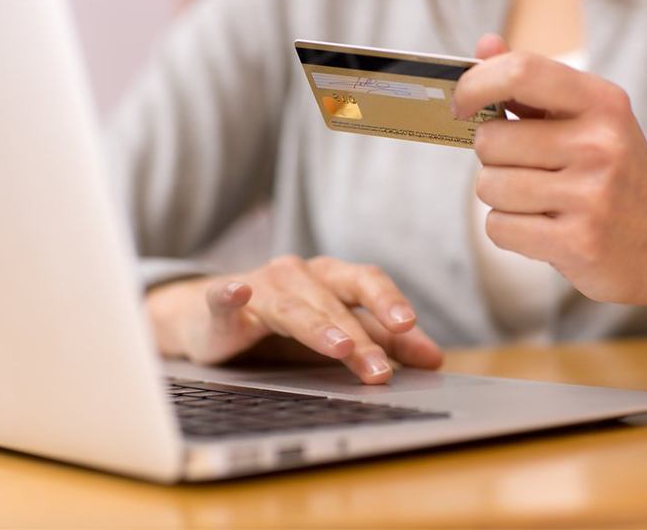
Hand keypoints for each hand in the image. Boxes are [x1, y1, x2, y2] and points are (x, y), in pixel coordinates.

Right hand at [146, 256, 442, 383]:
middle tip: (381, 370)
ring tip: (342, 348)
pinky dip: (231, 294)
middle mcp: (299, 276)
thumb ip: (384, 342)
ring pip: (293, 307)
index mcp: (331, 279)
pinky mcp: (221, 306)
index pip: (366, 282)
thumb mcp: (338, 334)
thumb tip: (434, 358)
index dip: (388, 301)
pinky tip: (239, 292)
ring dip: (319, 327)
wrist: (212, 319)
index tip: (410, 325)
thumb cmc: (282, 326)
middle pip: (335, 299)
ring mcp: (261, 288)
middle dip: (362, 335)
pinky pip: (224, 297)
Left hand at [453, 34, 646, 311]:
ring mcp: (591, 196)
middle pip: (490, 141)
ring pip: (488, 187)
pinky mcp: (577, 243)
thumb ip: (531, 83)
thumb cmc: (610, 171)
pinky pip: (498, 227)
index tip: (461, 105)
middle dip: (493, 157)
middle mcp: (599, 144)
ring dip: (500, 196)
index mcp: (601, 102)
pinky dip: (508, 230)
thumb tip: (485, 44)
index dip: (475, 85)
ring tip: (538, 199)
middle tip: (527, 167)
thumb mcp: (586, 118)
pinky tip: (541, 227)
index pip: (520, 72)